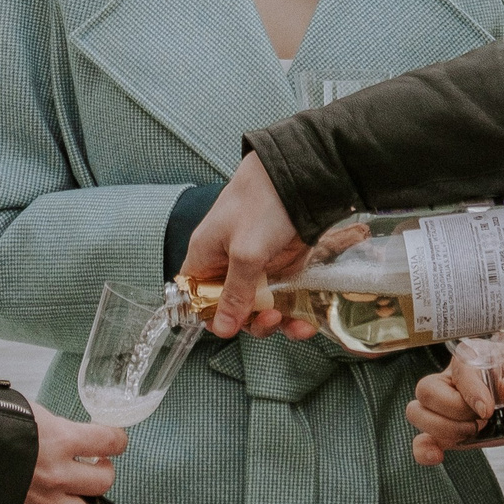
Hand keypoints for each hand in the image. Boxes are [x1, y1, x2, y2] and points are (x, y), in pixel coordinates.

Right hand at [23, 402, 125, 503]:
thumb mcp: (29, 412)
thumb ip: (56, 425)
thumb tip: (71, 430)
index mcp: (61, 440)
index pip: (111, 442)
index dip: (117, 439)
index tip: (114, 438)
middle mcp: (58, 474)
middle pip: (105, 481)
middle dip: (105, 469)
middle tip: (96, 461)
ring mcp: (45, 500)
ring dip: (91, 502)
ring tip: (82, 486)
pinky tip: (55, 494)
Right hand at [180, 153, 315, 338]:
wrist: (301, 175)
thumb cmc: (263, 202)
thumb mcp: (246, 252)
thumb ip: (234, 293)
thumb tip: (221, 328)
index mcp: (206, 256)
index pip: (198, 298)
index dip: (213, 316)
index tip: (233, 326)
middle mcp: (228, 263)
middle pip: (232, 307)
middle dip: (252, 321)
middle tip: (270, 318)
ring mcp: (256, 264)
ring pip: (260, 306)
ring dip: (278, 321)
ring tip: (297, 325)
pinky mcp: (281, 264)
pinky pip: (282, 297)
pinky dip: (293, 311)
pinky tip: (306, 322)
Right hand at [405, 347, 503, 463]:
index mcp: (472, 359)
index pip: (457, 373)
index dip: (470, 393)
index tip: (489, 410)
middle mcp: (454, 380)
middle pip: (426, 391)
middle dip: (453, 411)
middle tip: (484, 419)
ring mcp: (449, 407)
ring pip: (419, 413)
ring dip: (443, 429)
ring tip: (475, 431)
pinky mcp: (451, 432)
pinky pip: (423, 440)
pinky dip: (424, 449)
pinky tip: (437, 456)